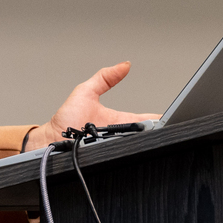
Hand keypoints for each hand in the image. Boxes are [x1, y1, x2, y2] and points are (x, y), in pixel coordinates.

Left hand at [24, 62, 160, 150]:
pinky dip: (129, 156)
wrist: (50, 141)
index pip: (146, 120)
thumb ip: (105, 78)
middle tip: (167, 129)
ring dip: (143, 144)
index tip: (173, 117)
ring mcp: (113, 148)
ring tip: (154, 139)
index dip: (160, 119)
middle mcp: (118, 136)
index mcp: (120, 121)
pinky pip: (121, 158)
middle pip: (145, 135)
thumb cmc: (66, 120)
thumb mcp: (86, 92)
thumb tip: (125, 64)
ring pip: (136, 148)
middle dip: (156, 132)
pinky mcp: (105, 158)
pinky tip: (136, 152)